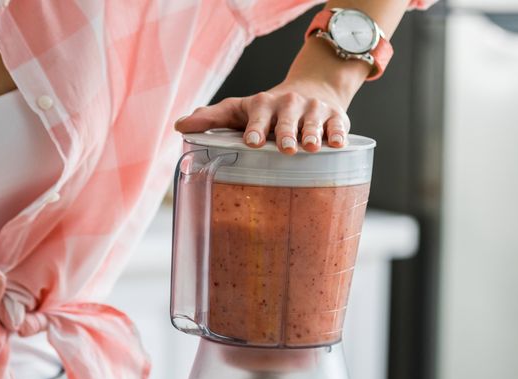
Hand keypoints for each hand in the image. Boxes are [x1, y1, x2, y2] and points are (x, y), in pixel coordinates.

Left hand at [175, 78, 352, 153]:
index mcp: (264, 104)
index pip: (258, 115)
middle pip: (287, 118)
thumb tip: (179, 128)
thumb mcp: (239, 110)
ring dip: (311, 133)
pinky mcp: (335, 116)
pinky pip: (338, 125)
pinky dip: (338, 134)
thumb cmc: (268, 110)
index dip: (255, 128)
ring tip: (309, 147)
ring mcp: (313, 109)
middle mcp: (289, 104)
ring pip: (313, 121)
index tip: (252, 142)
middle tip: (285, 147)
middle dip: (286, 132)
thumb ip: (211, 118)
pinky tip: (337, 144)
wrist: (312, 91)